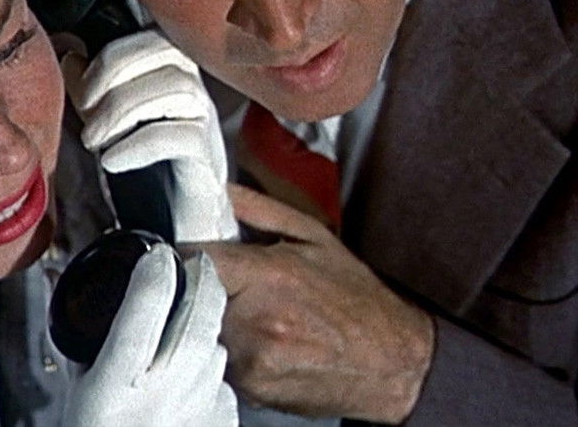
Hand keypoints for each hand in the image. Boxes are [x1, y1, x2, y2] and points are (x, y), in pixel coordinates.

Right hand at [63, 248, 236, 425]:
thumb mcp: (77, 392)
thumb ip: (82, 345)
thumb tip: (69, 292)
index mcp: (118, 380)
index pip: (148, 303)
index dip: (157, 269)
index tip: (158, 255)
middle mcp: (164, 391)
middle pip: (200, 313)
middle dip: (204, 279)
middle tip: (199, 264)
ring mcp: (198, 407)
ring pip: (217, 344)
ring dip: (211, 325)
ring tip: (195, 317)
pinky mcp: (221, 422)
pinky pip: (223, 380)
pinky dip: (212, 369)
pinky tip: (194, 374)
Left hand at [64, 30, 238, 242]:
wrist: (175, 234)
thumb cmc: (146, 178)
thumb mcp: (110, 127)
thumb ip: (92, 93)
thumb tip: (72, 56)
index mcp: (172, 80)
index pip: (152, 37)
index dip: (114, 53)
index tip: (80, 86)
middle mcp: (194, 96)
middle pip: (166, 52)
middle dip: (115, 72)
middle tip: (85, 109)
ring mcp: (206, 127)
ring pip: (177, 88)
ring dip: (123, 108)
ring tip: (93, 140)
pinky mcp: (208, 163)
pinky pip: (184, 136)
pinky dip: (140, 143)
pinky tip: (113, 161)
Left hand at [197, 185, 435, 422]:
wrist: (392, 361)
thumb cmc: (356, 298)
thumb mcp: (314, 237)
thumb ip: (258, 208)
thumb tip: (217, 188)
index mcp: (268, 276)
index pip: (192, 259)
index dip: (185, 254)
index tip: (187, 253)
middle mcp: (255, 322)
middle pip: (190, 298)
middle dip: (202, 289)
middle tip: (231, 286)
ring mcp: (252, 361)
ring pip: (201, 332)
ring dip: (214, 322)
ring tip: (253, 315)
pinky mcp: (252, 390)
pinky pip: (220, 361)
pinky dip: (231, 351)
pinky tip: (262, 342)